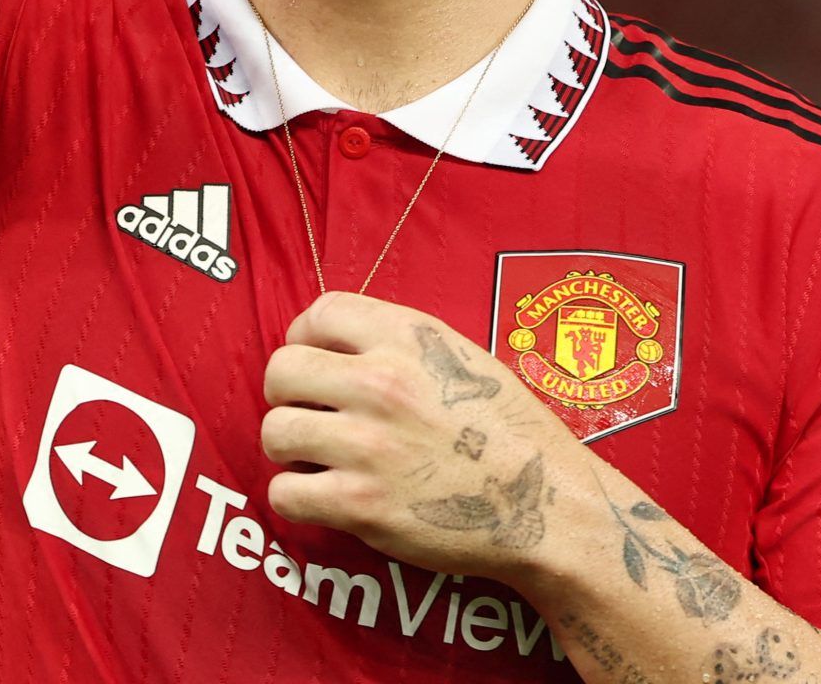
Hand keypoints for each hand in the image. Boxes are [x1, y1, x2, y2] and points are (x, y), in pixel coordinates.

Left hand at [260, 292, 596, 589]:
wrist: (545, 507)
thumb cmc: (511, 433)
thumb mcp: (464, 358)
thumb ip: (401, 344)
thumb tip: (337, 347)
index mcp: (409, 338)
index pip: (319, 312)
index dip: (306, 337)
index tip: (315, 361)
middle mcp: (381, 383)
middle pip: (282, 370)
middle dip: (287, 394)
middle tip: (309, 414)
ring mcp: (367, 445)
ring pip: (275, 432)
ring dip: (290, 447)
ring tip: (316, 458)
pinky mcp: (360, 504)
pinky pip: (285, 492)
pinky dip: (297, 497)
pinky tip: (324, 496)